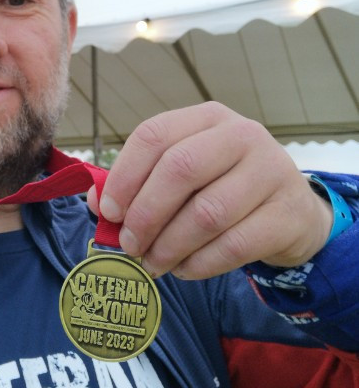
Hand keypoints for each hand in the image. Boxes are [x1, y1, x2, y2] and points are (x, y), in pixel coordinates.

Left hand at [87, 102, 332, 278]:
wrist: (290, 210)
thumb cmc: (221, 187)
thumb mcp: (182, 175)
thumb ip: (138, 184)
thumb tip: (98, 201)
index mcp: (206, 118)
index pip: (154, 135)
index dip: (124, 176)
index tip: (108, 211)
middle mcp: (241, 135)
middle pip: (180, 169)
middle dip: (145, 214)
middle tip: (128, 245)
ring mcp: (271, 171)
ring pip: (207, 212)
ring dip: (169, 246)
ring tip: (153, 262)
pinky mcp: (287, 214)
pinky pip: (233, 245)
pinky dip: (199, 263)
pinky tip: (183, 269)